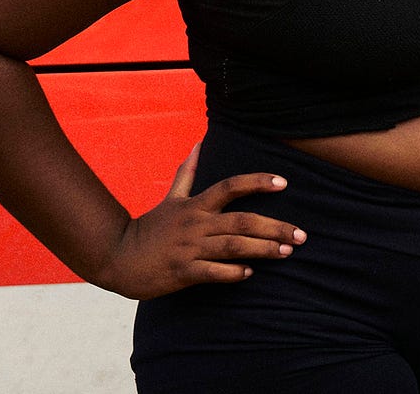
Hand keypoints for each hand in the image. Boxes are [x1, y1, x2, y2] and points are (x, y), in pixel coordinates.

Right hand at [89, 143, 305, 300]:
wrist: (118, 257)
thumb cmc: (150, 227)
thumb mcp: (170, 198)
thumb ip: (187, 173)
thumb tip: (199, 144)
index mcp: (196, 205)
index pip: (231, 186)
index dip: (257, 182)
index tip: (284, 183)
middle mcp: (196, 224)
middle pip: (242, 220)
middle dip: (275, 226)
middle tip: (301, 235)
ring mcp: (190, 248)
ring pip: (233, 246)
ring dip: (263, 249)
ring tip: (287, 252)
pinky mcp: (183, 272)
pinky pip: (213, 273)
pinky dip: (233, 273)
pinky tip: (250, 274)